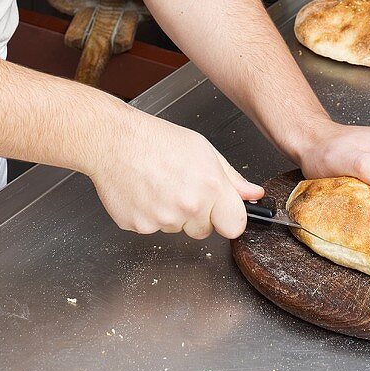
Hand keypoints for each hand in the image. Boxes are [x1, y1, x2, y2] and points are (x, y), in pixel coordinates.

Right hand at [89, 107, 264, 239]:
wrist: (115, 141)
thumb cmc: (158, 140)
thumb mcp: (203, 150)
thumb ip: (232, 178)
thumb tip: (254, 194)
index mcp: (210, 186)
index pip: (235, 226)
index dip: (229, 217)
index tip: (222, 210)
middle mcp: (188, 206)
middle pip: (204, 230)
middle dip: (198, 215)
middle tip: (183, 187)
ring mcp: (162, 220)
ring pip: (178, 229)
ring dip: (173, 214)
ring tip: (160, 184)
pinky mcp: (139, 227)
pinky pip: (153, 229)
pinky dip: (150, 215)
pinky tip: (145, 192)